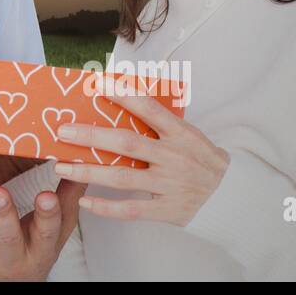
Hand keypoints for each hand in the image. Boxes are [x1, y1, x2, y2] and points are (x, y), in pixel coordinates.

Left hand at [0, 174, 85, 280]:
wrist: (3, 291)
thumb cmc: (30, 254)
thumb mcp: (54, 235)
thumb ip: (68, 201)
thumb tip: (85, 164)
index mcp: (38, 251)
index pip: (46, 233)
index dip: (46, 215)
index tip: (46, 196)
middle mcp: (10, 259)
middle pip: (7, 237)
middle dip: (3, 214)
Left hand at [53, 73, 228, 225]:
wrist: (233, 196)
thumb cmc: (202, 159)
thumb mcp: (189, 134)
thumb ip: (161, 123)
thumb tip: (124, 99)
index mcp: (180, 133)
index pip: (149, 108)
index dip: (124, 95)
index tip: (97, 84)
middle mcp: (173, 157)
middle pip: (127, 144)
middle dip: (92, 136)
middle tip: (63, 131)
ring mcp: (169, 185)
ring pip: (122, 178)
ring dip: (89, 172)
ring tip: (62, 167)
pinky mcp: (167, 210)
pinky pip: (131, 209)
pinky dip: (106, 207)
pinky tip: (84, 200)